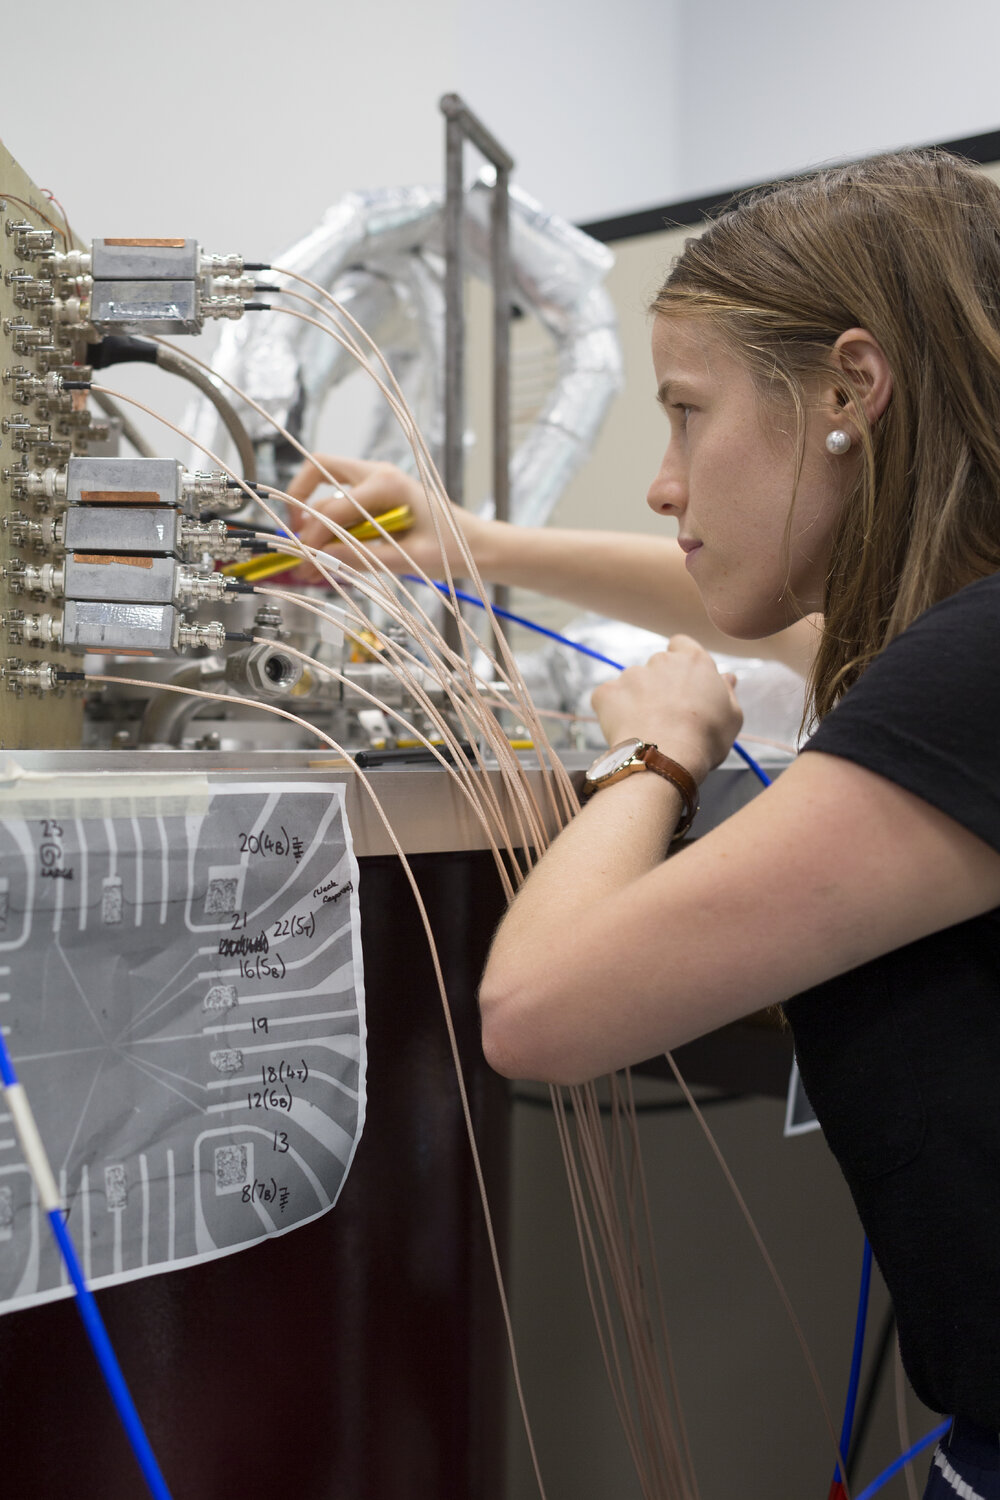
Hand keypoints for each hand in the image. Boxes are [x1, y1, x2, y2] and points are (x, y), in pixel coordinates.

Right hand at [285, 454, 490, 582]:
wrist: (477, 545)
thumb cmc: (450, 549)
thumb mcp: (406, 560)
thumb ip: (361, 559)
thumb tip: (320, 561)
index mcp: (387, 485)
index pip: (332, 507)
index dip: (312, 537)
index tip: (303, 562)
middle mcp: (378, 473)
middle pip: (317, 469)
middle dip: (299, 504)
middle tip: (295, 539)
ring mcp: (376, 478)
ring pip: (325, 481)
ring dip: (311, 512)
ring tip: (309, 551)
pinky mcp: (376, 491)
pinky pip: (340, 496)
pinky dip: (328, 518)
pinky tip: (328, 547)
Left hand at [590, 635, 742, 784]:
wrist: (665, 758)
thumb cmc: (705, 740)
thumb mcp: (732, 717)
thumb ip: (727, 691)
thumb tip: (727, 676)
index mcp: (693, 660)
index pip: (681, 645)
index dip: (680, 662)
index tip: (682, 683)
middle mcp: (660, 660)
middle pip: (657, 666)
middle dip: (659, 685)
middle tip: (666, 714)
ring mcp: (631, 674)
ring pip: (632, 683)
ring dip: (637, 699)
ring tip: (647, 728)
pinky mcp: (607, 692)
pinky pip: (608, 698)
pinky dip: (614, 711)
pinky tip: (627, 730)